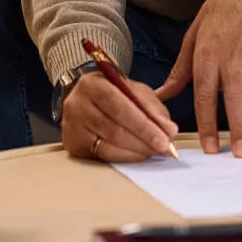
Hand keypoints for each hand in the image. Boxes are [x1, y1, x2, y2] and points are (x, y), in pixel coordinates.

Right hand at [61, 73, 177, 161]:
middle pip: (115, 129)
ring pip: (109, 146)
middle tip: (165, 148)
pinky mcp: (73, 145)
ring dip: (137, 151)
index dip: (144, 125)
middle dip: (144, 141)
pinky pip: (103, 157)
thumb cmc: (113, 94)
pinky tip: (137, 155)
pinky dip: (125, 158)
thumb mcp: (133, 90)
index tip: (165, 138)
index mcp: (91, 84)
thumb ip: (152, 107)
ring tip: (154, 151)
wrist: (86, 100)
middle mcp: (76, 105)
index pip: (120, 107)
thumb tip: (168, 130)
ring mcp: (72, 127)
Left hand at [156, 0, 241, 157]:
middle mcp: (234, 63)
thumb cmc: (217, 15)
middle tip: (241, 156)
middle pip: (236, 102)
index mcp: (209, 57)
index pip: (206, 97)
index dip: (208, 125)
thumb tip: (160, 95)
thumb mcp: (192, 37)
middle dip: (239, 131)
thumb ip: (179, 71)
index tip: (210, 149)